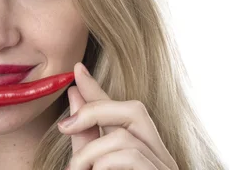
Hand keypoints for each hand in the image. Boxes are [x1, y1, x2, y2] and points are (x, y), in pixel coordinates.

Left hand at [57, 63, 178, 169]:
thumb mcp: (91, 164)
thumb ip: (85, 136)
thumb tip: (75, 93)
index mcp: (148, 153)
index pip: (126, 111)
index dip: (100, 90)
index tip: (78, 70)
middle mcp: (162, 158)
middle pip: (136, 110)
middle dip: (95, 111)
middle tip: (64, 127)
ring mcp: (164, 169)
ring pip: (126, 137)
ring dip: (90, 151)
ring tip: (75, 169)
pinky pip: (131, 156)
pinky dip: (103, 163)